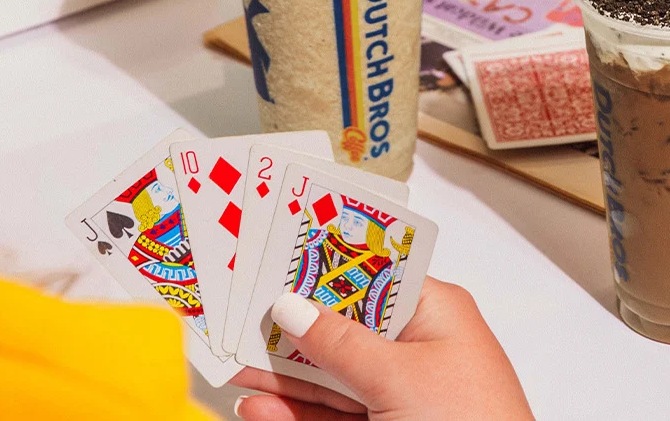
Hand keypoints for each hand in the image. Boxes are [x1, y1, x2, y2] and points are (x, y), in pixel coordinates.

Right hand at [234, 278, 534, 420]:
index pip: (373, 276)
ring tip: (233, 366)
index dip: (325, 270)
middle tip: (239, 319)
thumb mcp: (399, 378)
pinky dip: (295, 413)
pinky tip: (259, 406)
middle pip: (343, 329)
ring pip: (330, 379)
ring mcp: (400, 396)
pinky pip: (331, 417)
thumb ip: (341, 345)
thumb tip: (294, 306)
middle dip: (290, 328)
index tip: (276, 263)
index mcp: (436, 313)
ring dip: (282, 375)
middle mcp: (418, 349)